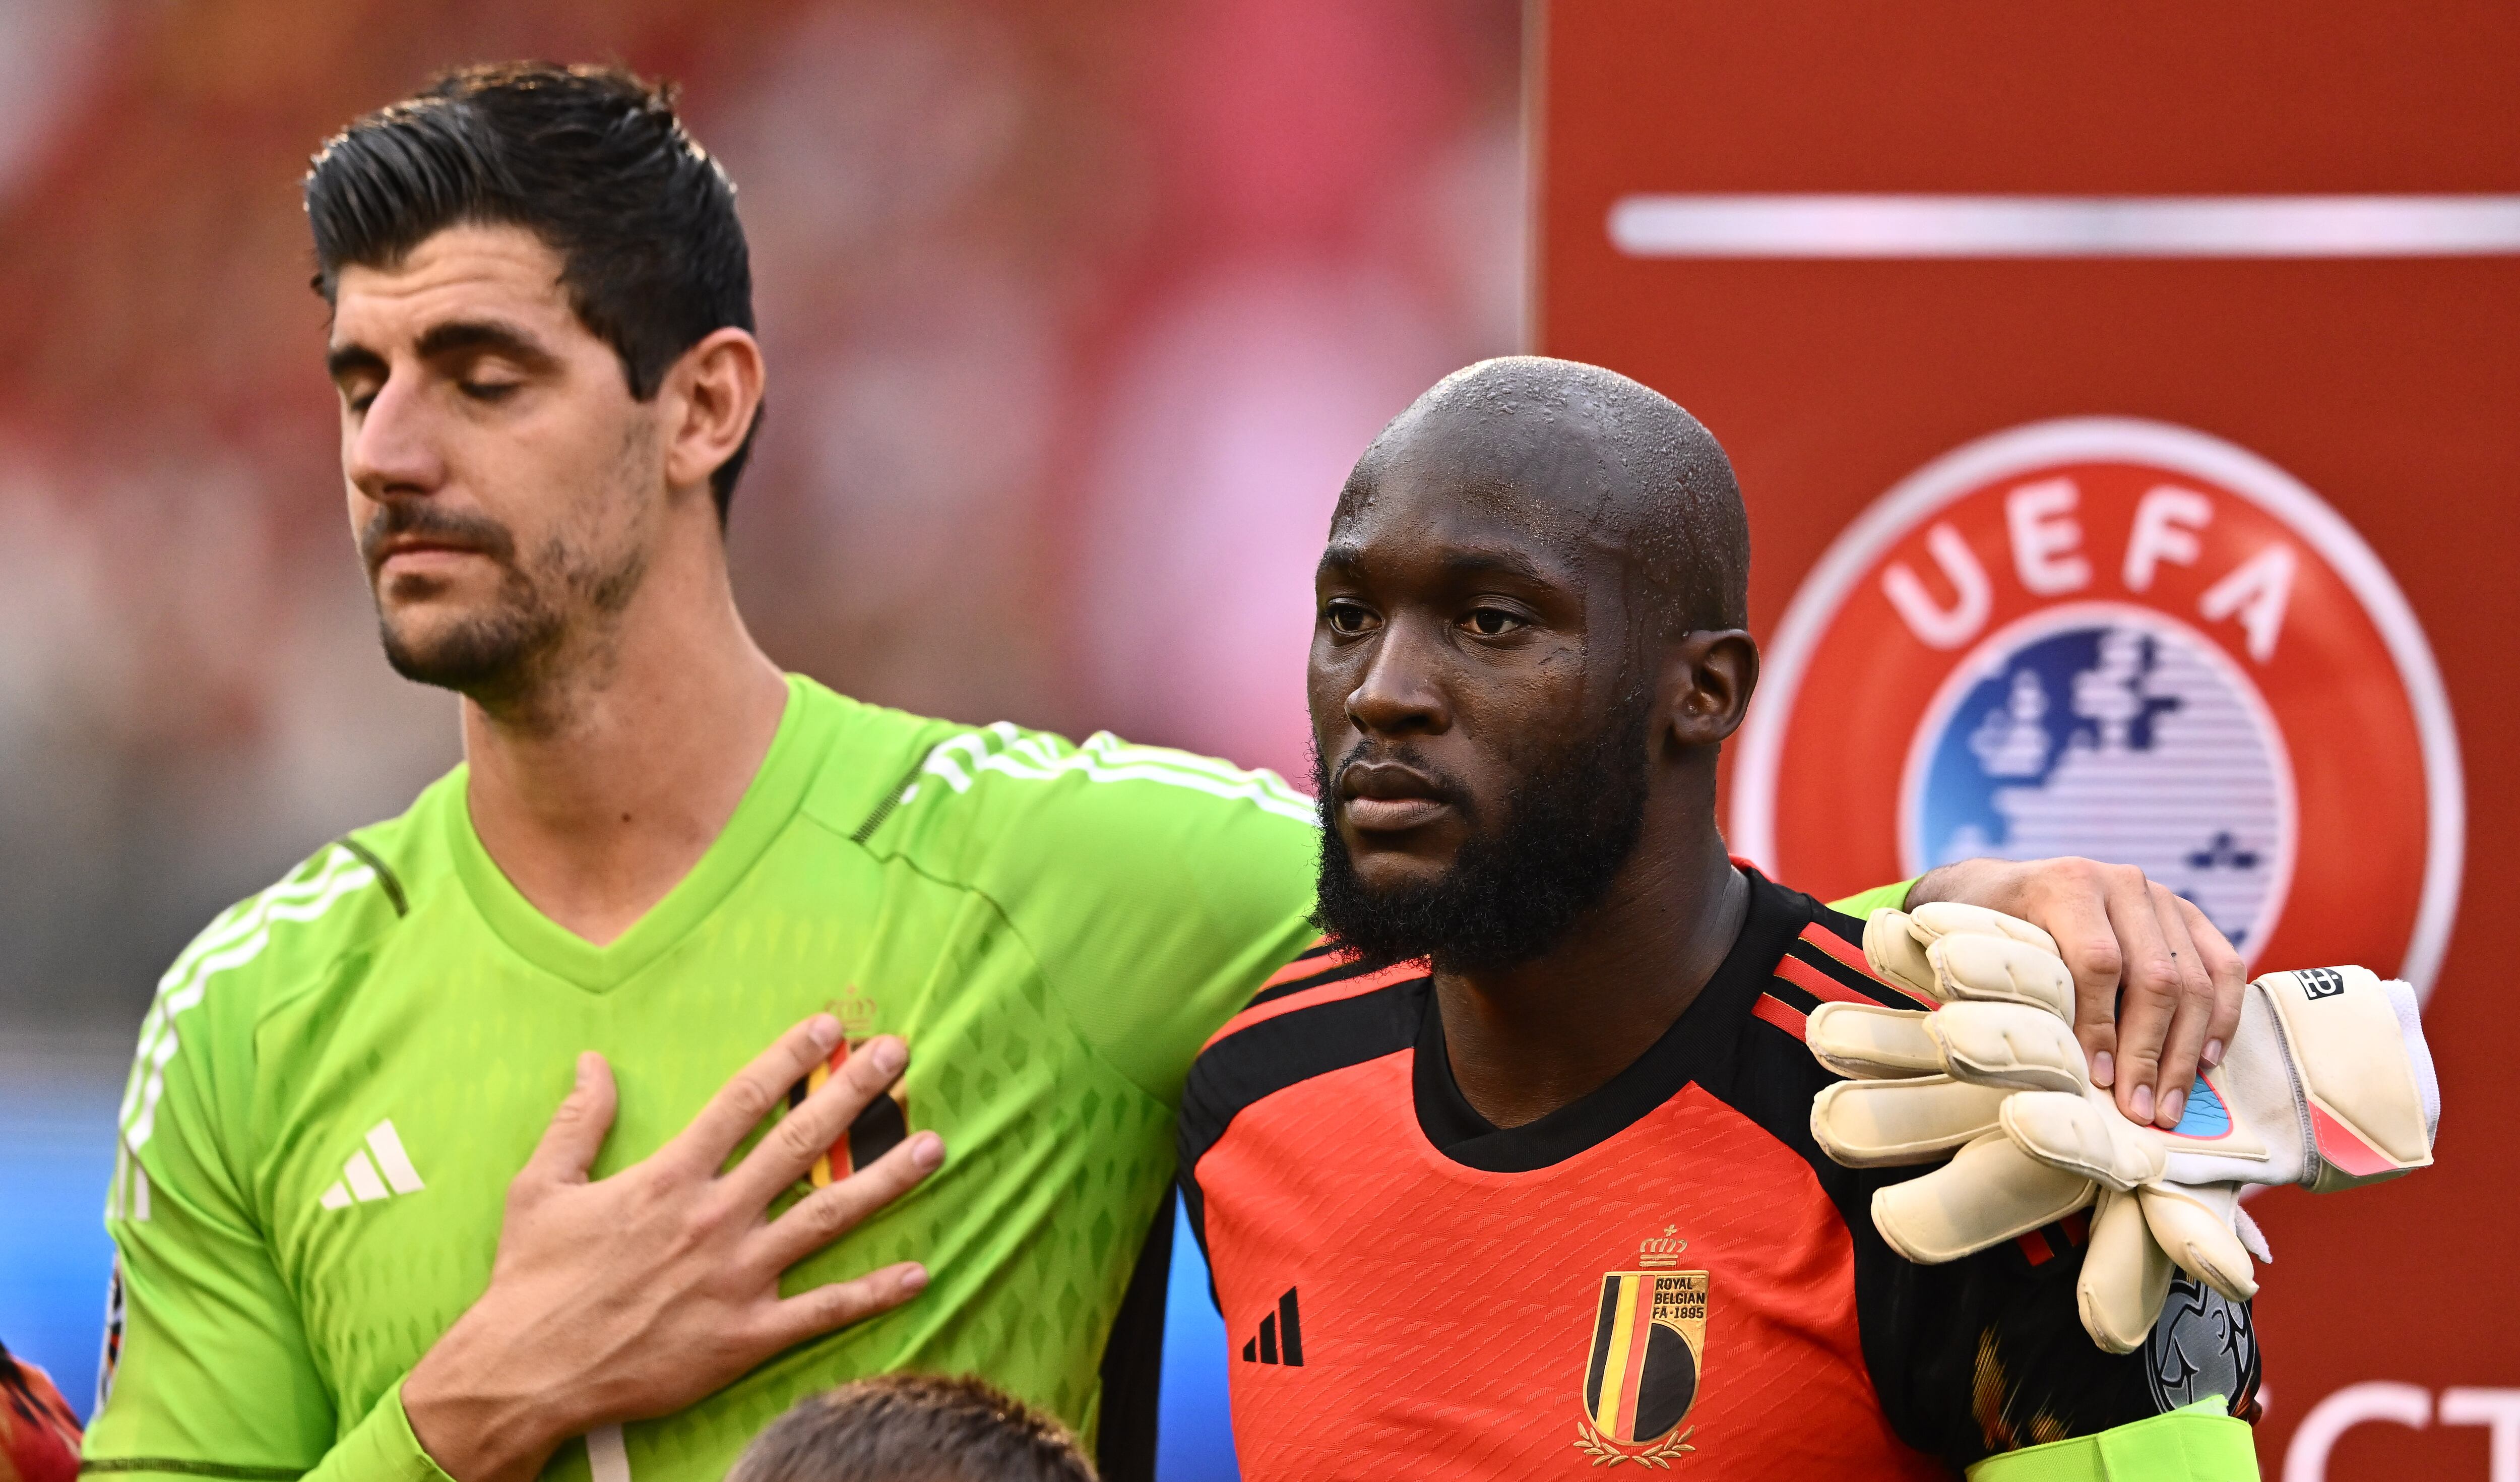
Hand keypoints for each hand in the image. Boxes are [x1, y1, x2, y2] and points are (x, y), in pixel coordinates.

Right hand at [402, 1016, 945, 1481]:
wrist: (524, 1374)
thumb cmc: (530, 1278)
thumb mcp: (539, 1186)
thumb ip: (578, 1120)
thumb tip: (593, 1060)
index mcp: (668, 1178)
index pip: (743, 1101)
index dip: (790, 1058)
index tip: (832, 1028)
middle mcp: (713, 1219)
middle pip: (800, 1144)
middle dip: (854, 1095)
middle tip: (899, 1057)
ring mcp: (735, 1277)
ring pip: (826, 1218)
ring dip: (885, 1180)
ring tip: (934, 1146)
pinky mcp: (745, 1336)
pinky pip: (822, 1310)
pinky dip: (873, 1293)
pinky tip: (918, 1272)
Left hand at [1902, 858, 2242, 1130]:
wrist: (2009, 886)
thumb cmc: (1991, 928)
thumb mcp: (1990, 947)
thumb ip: (2021, 987)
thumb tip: (2050, 1064)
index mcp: (2068, 885)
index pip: (2098, 963)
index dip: (2101, 1026)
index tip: (2101, 1080)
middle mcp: (2122, 883)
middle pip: (2155, 977)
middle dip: (2149, 1053)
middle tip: (2141, 1111)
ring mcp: (2162, 897)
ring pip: (2194, 980)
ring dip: (2186, 1051)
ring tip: (2169, 1105)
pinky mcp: (2191, 915)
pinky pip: (2225, 967)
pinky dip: (2223, 1018)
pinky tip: (2205, 1062)